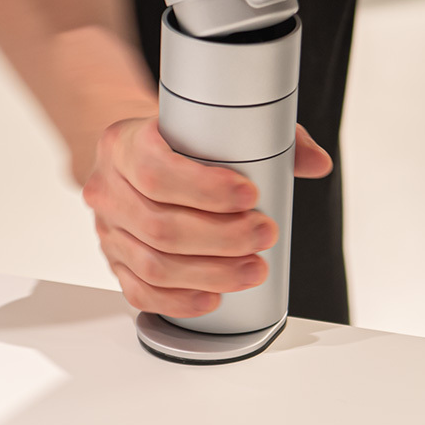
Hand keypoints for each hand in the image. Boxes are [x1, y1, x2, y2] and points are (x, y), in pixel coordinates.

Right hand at [82, 116, 332, 317]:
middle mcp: (107, 188)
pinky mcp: (115, 261)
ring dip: (210, 273)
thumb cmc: (178, 140)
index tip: (251, 194)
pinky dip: (178, 301)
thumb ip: (268, 136)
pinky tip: (212, 298)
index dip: (206, 189)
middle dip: (222, 238)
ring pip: (153, 264)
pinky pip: (140, 291)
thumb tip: (317, 163)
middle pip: (160, 226)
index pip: (157, 170)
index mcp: (123, 143)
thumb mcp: (215, 123)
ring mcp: (108, 229)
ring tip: (253, 269)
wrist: (135, 154)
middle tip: (265, 234)